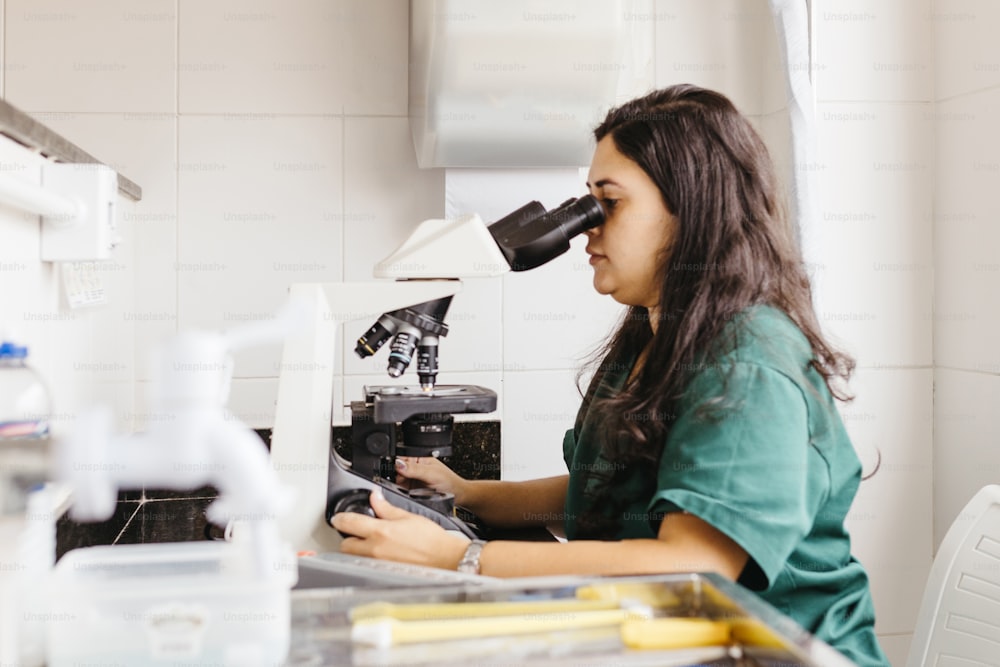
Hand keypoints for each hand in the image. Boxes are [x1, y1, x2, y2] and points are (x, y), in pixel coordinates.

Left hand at [332, 488, 469, 569]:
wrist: (445, 558)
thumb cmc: (431, 539)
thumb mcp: (408, 516)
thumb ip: (386, 508)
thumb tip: (374, 498)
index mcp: (381, 532)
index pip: (349, 524)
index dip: (340, 519)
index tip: (338, 517)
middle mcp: (376, 550)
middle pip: (345, 546)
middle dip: (348, 538)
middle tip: (356, 532)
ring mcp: (378, 564)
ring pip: (354, 558)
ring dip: (356, 550)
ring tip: (369, 543)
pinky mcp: (383, 573)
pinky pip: (367, 566)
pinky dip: (368, 560)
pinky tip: (380, 554)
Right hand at [394, 456, 468, 504]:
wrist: (457, 496)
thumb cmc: (450, 482)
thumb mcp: (431, 474)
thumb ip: (414, 469)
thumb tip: (398, 464)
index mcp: (418, 458)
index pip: (400, 458)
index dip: (395, 465)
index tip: (396, 473)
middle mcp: (413, 467)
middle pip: (395, 471)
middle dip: (396, 477)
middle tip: (405, 482)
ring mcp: (412, 479)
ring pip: (396, 481)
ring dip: (398, 486)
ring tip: (410, 488)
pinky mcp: (411, 490)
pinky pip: (401, 490)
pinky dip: (401, 492)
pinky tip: (410, 493)